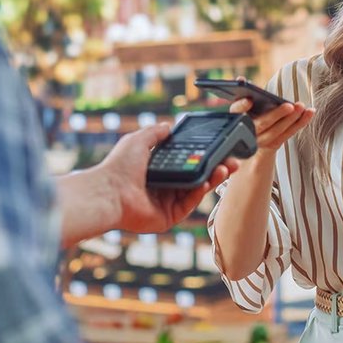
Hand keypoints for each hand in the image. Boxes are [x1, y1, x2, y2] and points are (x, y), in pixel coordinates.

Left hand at [101, 123, 238, 233]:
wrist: (109, 192)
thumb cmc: (119, 166)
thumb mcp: (138, 140)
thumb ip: (156, 133)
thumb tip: (169, 125)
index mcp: (158, 170)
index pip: (187, 162)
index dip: (203, 156)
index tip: (219, 148)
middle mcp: (164, 186)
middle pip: (197, 177)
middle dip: (216, 168)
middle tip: (233, 160)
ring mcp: (168, 203)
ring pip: (197, 190)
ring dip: (213, 179)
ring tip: (226, 168)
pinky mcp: (169, 217)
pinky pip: (189, 204)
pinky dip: (200, 192)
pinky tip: (207, 182)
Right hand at [230, 98, 314, 152]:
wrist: (253, 137)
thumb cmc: (250, 112)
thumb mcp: (245, 102)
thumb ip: (244, 90)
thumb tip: (241, 79)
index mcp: (237, 118)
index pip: (236, 112)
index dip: (242, 106)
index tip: (249, 100)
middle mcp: (248, 131)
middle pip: (262, 124)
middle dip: (276, 115)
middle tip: (289, 106)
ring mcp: (260, 141)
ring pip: (276, 132)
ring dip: (292, 119)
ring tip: (302, 107)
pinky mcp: (273, 145)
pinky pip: (287, 134)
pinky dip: (300, 123)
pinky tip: (309, 113)